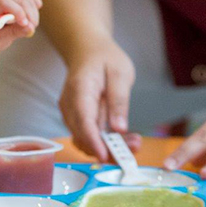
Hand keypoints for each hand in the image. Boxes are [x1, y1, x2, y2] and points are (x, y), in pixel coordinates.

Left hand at [0, 0, 42, 51]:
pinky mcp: (14, 5)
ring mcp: (6, 2)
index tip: (24, 24)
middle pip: (20, 0)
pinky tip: (38, 6)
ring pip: (25, 0)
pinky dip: (33, 1)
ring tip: (32, 27)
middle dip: (29, 14)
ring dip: (33, 12)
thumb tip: (30, 27)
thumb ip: (13, 33)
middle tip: (32, 28)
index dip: (17, 11)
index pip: (4, 3)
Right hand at [59, 36, 140, 161]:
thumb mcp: (120, 73)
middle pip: (83, 136)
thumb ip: (119, 101)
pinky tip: (125, 138)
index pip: (83, 121)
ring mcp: (71, 113)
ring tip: (134, 142)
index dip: (93, 141)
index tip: (106, 156)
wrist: (87, 50)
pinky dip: (105, 142)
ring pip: (85, 140)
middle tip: (136, 146)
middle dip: (107, 149)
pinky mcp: (77, 118)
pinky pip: (88, 135)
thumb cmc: (105, 58)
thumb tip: (119, 128)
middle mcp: (70, 105)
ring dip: (108, 148)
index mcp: (80, 90)